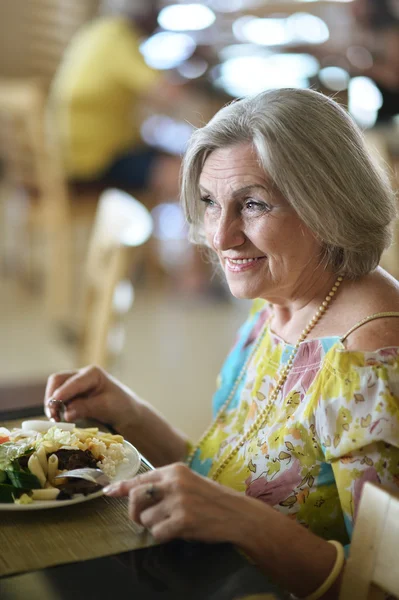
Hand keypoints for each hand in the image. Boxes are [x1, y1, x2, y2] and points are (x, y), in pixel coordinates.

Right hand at [44, 365, 138, 430]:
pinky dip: (56, 409)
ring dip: (52, 404)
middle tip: (52, 416)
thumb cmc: (121, 407)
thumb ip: (86, 408)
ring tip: (56, 420)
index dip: (62, 393)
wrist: (128, 414)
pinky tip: (59, 419)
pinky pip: (58, 400)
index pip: (72, 381)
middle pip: (57, 381)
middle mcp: (81, 376)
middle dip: (52, 397)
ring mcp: (75, 386)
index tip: (54, 406)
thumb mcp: (106, 407)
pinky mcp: (72, 397)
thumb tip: (66, 413)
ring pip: (55, 390)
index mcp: (92, 374)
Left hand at [104, 463, 252, 544]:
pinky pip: (157, 533)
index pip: (140, 478)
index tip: (108, 491)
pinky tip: (177, 532)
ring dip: (154, 526)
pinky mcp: (183, 520)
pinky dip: (163, 536)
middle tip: (142, 520)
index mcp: (175, 470)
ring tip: (171, 524)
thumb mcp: (188, 482)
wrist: (237, 514)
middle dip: (134, 512)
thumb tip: (132, 492)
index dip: (122, 486)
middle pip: (135, 496)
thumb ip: (164, 485)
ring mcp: (179, 501)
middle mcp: (174, 482)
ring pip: (145, 518)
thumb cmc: (212, 499)